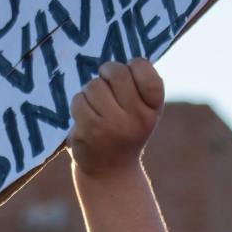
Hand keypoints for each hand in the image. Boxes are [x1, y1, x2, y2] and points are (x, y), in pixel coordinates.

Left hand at [68, 60, 163, 181]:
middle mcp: (136, 118)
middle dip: (107, 72)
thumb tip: (112, 60)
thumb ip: (137, 84)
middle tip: (107, 82)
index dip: (133, 65)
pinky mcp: (89, 132)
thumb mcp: (143, 110)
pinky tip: (86, 119)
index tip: (130, 76)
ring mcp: (112, 126)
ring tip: (97, 108)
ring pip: (93, 86)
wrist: (111, 172)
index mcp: (153, 108)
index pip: (144, 69)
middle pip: (116, 73)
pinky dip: (79, 105)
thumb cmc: (127, 131)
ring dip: (91, 92)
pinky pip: (78, 101)